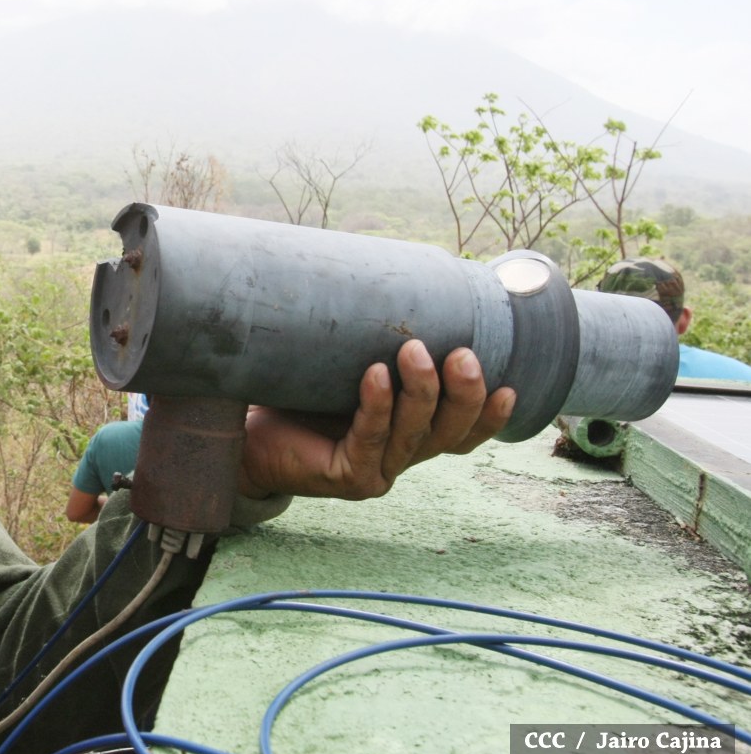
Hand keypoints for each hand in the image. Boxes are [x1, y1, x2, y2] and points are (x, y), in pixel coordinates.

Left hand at [238, 340, 515, 500]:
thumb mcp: (346, 367)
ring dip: (421, 393)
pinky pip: (368, 439)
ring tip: (415, 351)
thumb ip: (376, 345)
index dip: (489, 416)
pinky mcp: (346, 477)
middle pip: (448, 435)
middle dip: (462, 395)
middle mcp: (399, 458)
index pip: (462, 434)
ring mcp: (376, 472)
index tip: (510, 386)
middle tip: (462, 355)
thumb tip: (391, 276)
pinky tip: (376, 376)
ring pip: (414, 436)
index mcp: (409, 436)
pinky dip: (376, 406)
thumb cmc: (297, 396)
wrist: (243, 434)